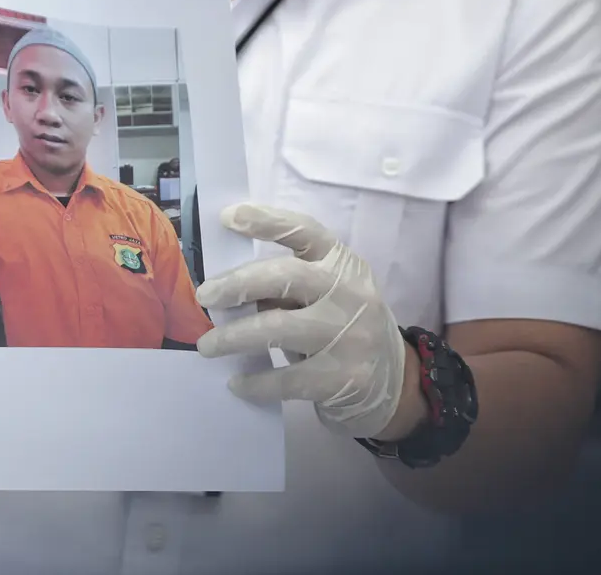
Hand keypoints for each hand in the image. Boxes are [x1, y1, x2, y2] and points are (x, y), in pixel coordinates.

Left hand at [194, 203, 407, 439]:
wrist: (395, 384)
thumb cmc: (343, 329)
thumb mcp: (327, 297)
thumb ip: (289, 287)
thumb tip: (228, 290)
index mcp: (343, 265)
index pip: (306, 231)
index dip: (268, 221)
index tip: (228, 217)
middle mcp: (350, 293)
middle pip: (287, 276)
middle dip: (238, 284)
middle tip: (205, 296)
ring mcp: (351, 336)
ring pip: (279, 329)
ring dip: (234, 337)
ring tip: (207, 346)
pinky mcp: (345, 378)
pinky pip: (287, 379)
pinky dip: (255, 382)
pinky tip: (237, 383)